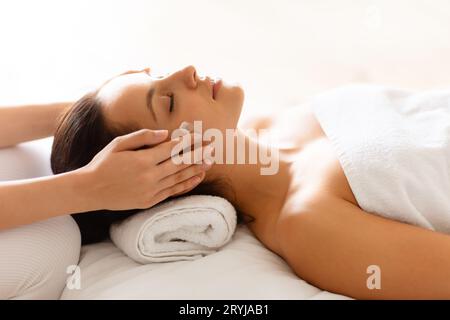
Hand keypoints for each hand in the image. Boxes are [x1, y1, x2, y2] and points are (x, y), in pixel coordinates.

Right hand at [77, 129, 211, 210]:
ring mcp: (151, 191)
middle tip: (214, 146)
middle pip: (181, 163)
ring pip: (180, 177)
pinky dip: (187, 183)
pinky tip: (197, 177)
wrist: (90, 190)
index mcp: (143, 160)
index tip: (201, 135)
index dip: (189, 141)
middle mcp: (150, 177)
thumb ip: (143, 137)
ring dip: (197, 168)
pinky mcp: (150, 201)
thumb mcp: (119, 144)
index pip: (173, 148)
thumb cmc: (103, 163)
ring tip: (211, 160)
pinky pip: (173, 191)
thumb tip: (166, 134)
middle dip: (199, 153)